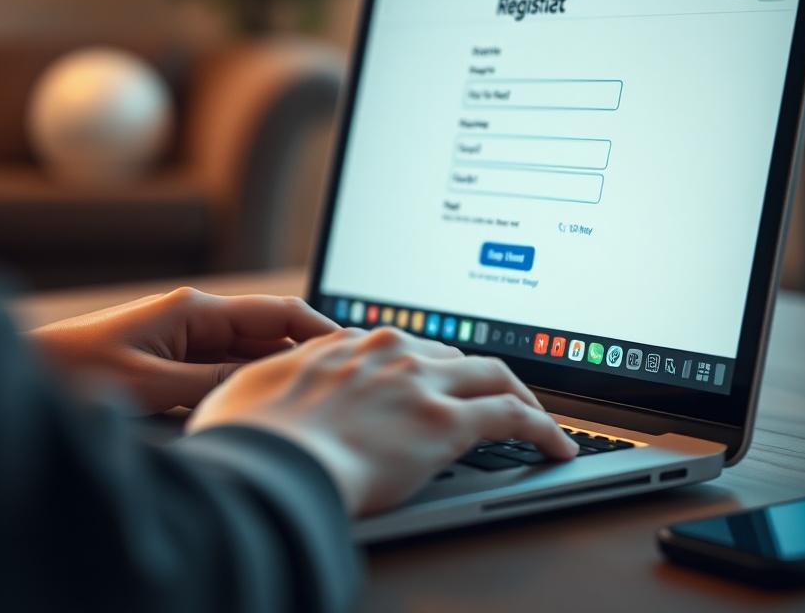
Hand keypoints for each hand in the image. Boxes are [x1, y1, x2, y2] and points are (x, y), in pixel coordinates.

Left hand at [30, 288, 336, 413]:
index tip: (353, 347)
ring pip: (250, 350)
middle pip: (269, 332)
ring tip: (319, 392)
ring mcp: (187, 336)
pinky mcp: (175, 355)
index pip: (277, 313)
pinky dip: (250, 378)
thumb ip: (214, 381)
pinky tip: (269, 398)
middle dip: (306, 351)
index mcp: (197, 310)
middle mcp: (198, 317)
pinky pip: (225, 364)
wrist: (27, 372)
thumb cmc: (79, 371)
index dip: (319, 327)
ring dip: (280, 367)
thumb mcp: (153, 384)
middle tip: (345, 379)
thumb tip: (269, 380)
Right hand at [186, 327, 578, 516]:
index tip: (439, 380)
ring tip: (539, 421)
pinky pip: (514, 418)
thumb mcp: (248, 391)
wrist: (269, 461)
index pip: (406, 345)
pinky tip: (556, 447)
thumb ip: (274, 384)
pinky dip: (543, 429)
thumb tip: (267, 394)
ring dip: (522, 395)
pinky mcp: (447, 422)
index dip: (430, 365)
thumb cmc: (249, 435)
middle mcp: (391, 351)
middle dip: (477, 376)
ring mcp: (422, 382)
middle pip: (455, 354)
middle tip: (492, 398)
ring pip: (494, 374)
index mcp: (348, 344)